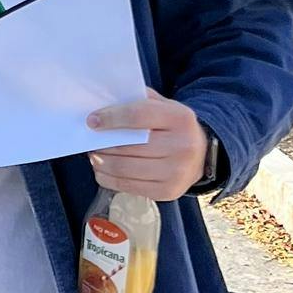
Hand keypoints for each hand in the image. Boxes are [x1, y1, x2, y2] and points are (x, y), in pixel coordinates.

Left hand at [86, 89, 208, 201]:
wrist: (201, 154)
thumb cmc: (172, 127)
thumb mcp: (164, 106)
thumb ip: (137, 100)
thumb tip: (102, 104)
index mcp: (180, 118)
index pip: (137, 116)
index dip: (111, 118)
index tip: (92, 121)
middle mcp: (182, 146)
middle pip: (129, 146)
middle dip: (102, 144)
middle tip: (90, 140)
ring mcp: (176, 172)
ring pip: (124, 168)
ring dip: (101, 162)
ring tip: (94, 155)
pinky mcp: (167, 191)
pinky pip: (127, 186)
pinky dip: (107, 178)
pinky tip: (102, 170)